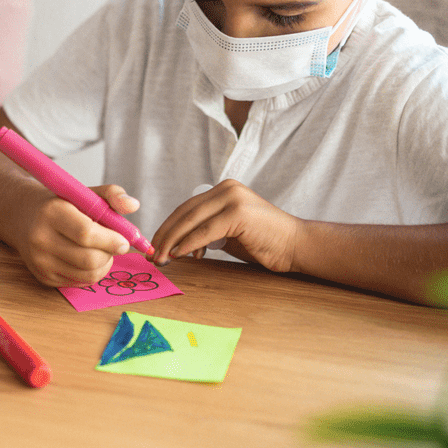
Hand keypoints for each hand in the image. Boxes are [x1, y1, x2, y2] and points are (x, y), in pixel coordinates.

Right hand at [16, 185, 137, 286]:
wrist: (24, 217)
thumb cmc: (62, 205)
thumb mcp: (84, 193)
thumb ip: (112, 194)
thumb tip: (133, 206)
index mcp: (52, 212)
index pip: (86, 233)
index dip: (111, 240)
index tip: (124, 241)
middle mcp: (41, 239)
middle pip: (89, 259)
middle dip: (110, 255)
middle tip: (116, 246)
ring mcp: (40, 261)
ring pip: (87, 275)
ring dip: (104, 265)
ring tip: (103, 251)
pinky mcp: (43, 277)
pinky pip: (80, 282)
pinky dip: (92, 273)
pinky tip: (89, 259)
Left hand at [150, 179, 301, 271]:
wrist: (295, 246)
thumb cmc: (262, 242)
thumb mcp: (227, 233)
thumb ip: (205, 232)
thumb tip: (177, 245)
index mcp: (223, 190)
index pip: (186, 208)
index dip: (167, 227)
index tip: (153, 245)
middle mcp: (227, 189)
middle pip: (184, 212)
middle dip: (164, 235)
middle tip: (151, 254)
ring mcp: (233, 198)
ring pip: (191, 221)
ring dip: (171, 242)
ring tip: (161, 258)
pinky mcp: (238, 213)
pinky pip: (204, 231)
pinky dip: (188, 244)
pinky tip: (178, 255)